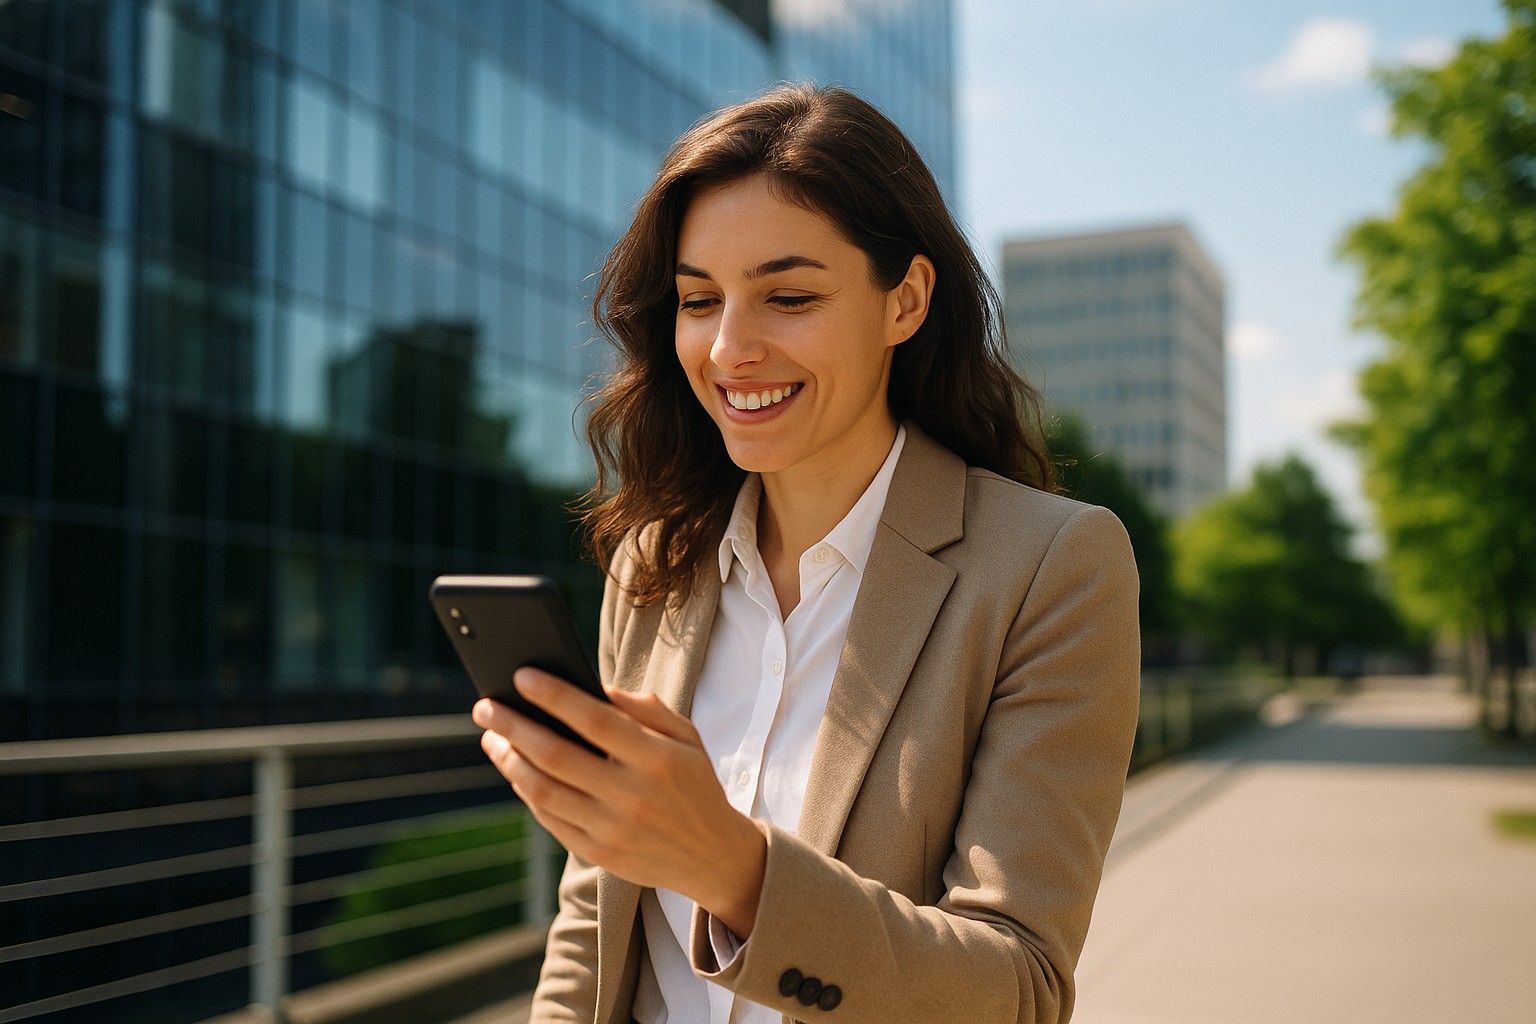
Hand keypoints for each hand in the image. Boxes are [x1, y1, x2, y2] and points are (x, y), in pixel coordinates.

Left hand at [473, 669, 766, 935]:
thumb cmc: (693, 783)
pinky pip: (549, 819)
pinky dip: (527, 792)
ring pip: (543, 791)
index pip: (595, 719)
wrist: (712, 855)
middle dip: (513, 726)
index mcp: (657, 759)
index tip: (522, 675)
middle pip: (556, 755)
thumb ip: (646, 708)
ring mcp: (612, 829)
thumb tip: (596, 687)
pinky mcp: (599, 854)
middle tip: (485, 706)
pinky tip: (515, 770)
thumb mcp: (687, 738)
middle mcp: (632, 796)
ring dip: (509, 761)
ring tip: (492, 737)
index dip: (554, 695)